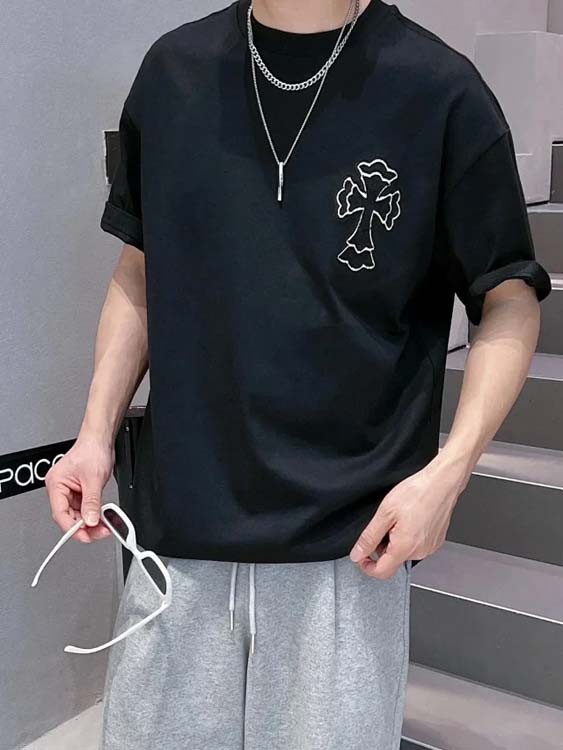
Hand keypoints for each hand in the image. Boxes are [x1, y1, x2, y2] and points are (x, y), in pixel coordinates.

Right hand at [45, 433, 114, 542]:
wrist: (100, 439)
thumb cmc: (92, 450)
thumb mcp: (93, 479)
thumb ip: (92, 502)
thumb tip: (91, 520)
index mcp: (56, 484)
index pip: (60, 514)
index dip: (73, 528)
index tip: (85, 536)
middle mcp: (60, 488)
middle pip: (68, 516)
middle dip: (84, 526)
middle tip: (99, 532)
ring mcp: (69, 490)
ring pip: (77, 513)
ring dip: (90, 520)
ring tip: (103, 525)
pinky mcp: (79, 490)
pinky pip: (84, 507)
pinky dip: (92, 513)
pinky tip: (101, 516)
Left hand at [349, 453, 468, 578]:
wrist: (442, 483)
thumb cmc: (417, 492)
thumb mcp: (385, 512)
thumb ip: (369, 537)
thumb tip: (357, 554)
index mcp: (405, 547)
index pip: (382, 572)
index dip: (367, 566)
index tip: (361, 556)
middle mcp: (420, 552)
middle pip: (392, 561)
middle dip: (382, 547)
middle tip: (383, 524)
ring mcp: (430, 547)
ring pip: (404, 552)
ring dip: (396, 541)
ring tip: (399, 518)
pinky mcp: (436, 541)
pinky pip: (416, 545)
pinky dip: (408, 537)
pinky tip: (410, 519)